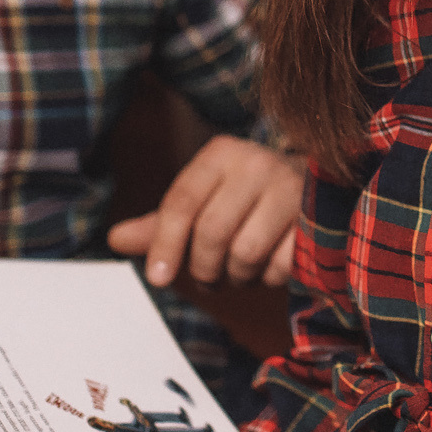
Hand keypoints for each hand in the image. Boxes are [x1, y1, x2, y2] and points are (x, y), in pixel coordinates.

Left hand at [108, 133, 302, 287]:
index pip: (181, 202)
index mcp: (221, 153)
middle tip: (208, 276)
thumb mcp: (203, 203)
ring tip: (240, 269)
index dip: (165, 245)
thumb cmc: (246, 199)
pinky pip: (280, 265)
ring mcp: (290, 188)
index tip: (157, 278)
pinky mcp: (316, 217)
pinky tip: (271, 265)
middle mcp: (256, 163)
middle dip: (204, 267)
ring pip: (245, 252)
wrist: (315, 188)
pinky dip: (269, 277)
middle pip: (211, 232)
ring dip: (237, 275)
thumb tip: (115, 241)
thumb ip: (161, 224)